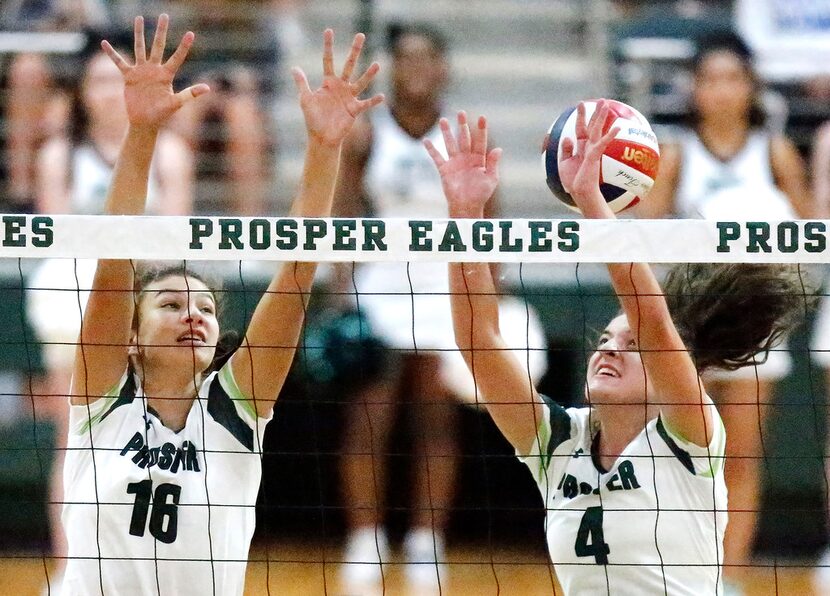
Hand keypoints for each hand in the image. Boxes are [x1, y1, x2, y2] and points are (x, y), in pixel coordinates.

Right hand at [102, 14, 208, 129]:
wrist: (144, 121)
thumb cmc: (162, 114)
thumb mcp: (176, 103)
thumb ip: (190, 94)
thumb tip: (208, 88)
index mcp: (167, 75)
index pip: (177, 57)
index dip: (184, 46)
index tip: (191, 33)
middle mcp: (154, 69)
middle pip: (158, 46)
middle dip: (161, 31)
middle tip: (164, 16)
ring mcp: (141, 71)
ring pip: (140, 48)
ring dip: (139, 34)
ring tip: (139, 18)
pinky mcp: (129, 76)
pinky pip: (119, 62)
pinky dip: (111, 53)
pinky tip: (104, 43)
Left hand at [292, 30, 383, 146]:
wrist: (322, 137)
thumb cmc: (313, 119)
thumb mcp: (305, 99)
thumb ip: (302, 83)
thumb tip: (294, 67)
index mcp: (328, 82)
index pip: (328, 60)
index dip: (328, 46)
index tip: (329, 31)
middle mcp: (341, 87)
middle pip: (349, 65)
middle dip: (354, 51)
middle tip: (361, 35)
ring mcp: (349, 97)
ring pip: (361, 82)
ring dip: (369, 74)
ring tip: (377, 64)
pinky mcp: (355, 110)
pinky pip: (366, 104)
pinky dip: (374, 101)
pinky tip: (381, 96)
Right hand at [424, 111, 501, 217]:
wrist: (467, 206)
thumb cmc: (481, 194)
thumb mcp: (491, 179)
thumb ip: (493, 164)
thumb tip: (498, 149)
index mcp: (479, 159)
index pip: (480, 141)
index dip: (481, 130)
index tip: (482, 117)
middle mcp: (466, 158)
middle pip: (464, 138)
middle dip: (462, 126)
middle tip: (461, 113)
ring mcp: (455, 163)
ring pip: (450, 144)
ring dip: (446, 132)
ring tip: (443, 120)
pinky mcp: (445, 170)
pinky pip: (437, 157)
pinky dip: (431, 149)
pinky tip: (425, 141)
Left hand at [558, 100, 618, 214]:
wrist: (579, 192)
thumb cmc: (573, 181)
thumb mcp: (565, 163)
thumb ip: (567, 150)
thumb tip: (567, 137)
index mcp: (582, 148)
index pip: (582, 128)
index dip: (581, 116)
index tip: (581, 104)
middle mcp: (589, 147)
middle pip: (593, 126)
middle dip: (596, 112)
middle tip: (602, 100)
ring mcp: (592, 150)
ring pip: (597, 130)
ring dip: (601, 117)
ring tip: (606, 105)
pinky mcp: (594, 156)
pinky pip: (602, 144)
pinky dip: (609, 136)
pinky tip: (617, 128)